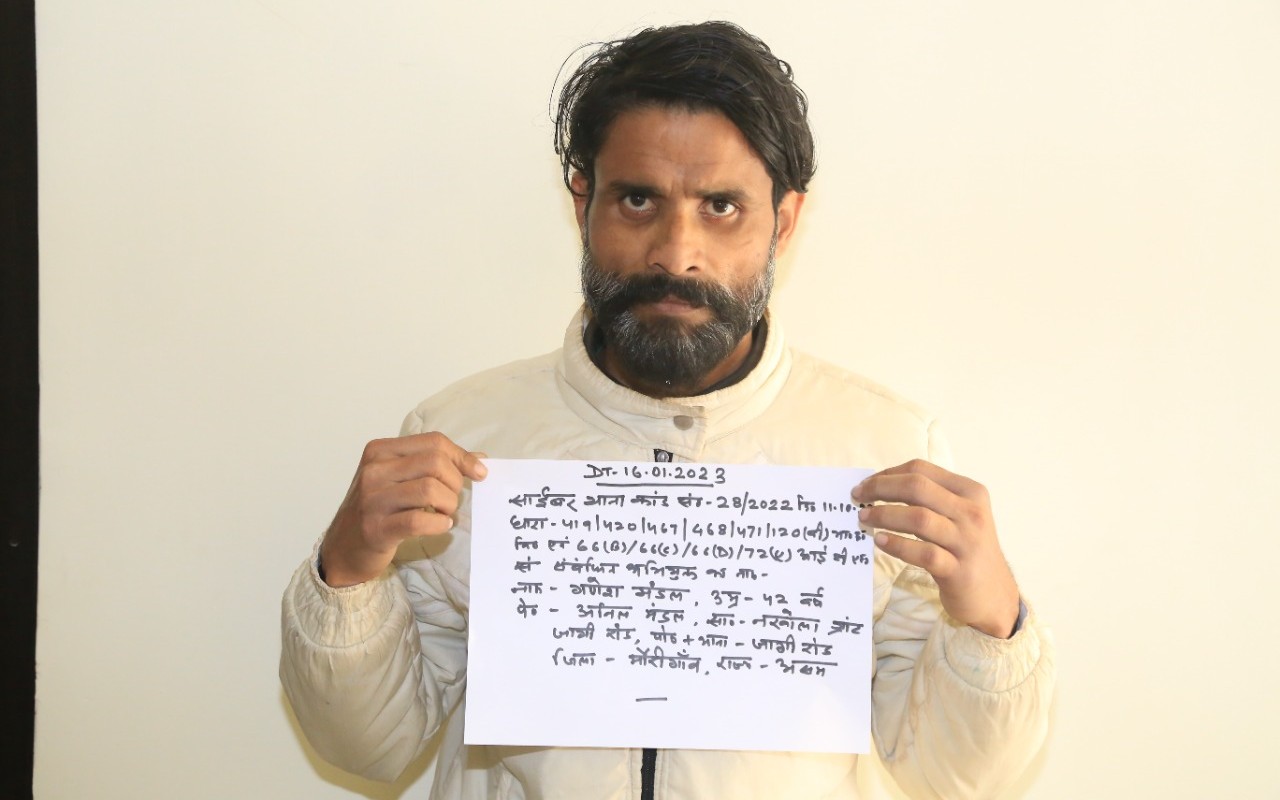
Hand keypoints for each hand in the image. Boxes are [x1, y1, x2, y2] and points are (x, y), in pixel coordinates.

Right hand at [318, 432, 487, 586]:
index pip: (434, 442)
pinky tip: (441, 526)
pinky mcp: (376, 528)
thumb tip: (480, 458)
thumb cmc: (377, 510)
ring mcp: (373, 499)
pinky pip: (419, 521)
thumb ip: (435, 465)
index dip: (462, 457)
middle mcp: (374, 470)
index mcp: (380, 451)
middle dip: (455, 482)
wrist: (344, 547)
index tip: (479, 473)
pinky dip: (439, 524)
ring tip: (445, 514)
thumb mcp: (400, 479)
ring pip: (430, 489)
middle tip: (452, 499)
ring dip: (449, 504)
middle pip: (435, 462)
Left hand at [853, 459, 1019, 637]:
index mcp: (970, 492)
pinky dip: (897, 544)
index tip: (866, 483)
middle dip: (881, 488)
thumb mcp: (957, 517)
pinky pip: (922, 553)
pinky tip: (879, 541)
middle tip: (857, 496)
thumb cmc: (966, 550)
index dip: (888, 473)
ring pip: (918, 518)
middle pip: (917, 487)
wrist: (994, 595)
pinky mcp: (958, 570)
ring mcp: (966, 542)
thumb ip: (928, 500)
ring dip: (884, 515)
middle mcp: (971, 513)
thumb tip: (879, 487)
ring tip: (863, 518)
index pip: (922, 470)